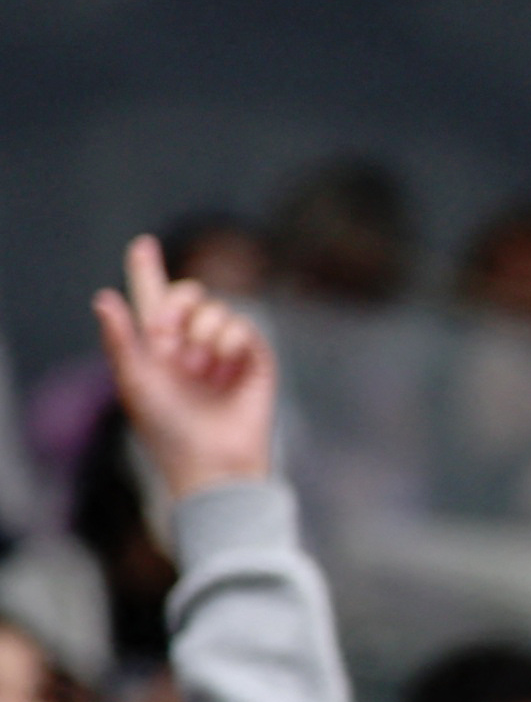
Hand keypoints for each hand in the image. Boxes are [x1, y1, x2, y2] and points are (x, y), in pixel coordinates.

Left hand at [94, 235, 274, 495]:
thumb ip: (120, 337)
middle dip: (176, 305)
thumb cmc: (166, 427)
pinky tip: (223, 367)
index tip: (142, 243)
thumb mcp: (133, 380)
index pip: (151, 300)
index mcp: (156, 348)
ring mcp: (224, 351)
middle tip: (165, 335)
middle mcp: (190, 345)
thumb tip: (103, 296)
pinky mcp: (256, 360)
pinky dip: (229, 341)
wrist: (212, 458)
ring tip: (200, 370)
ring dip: (202, 332)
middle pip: (186, 294)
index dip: (146, 271)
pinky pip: (243, 327)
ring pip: (215, 308)